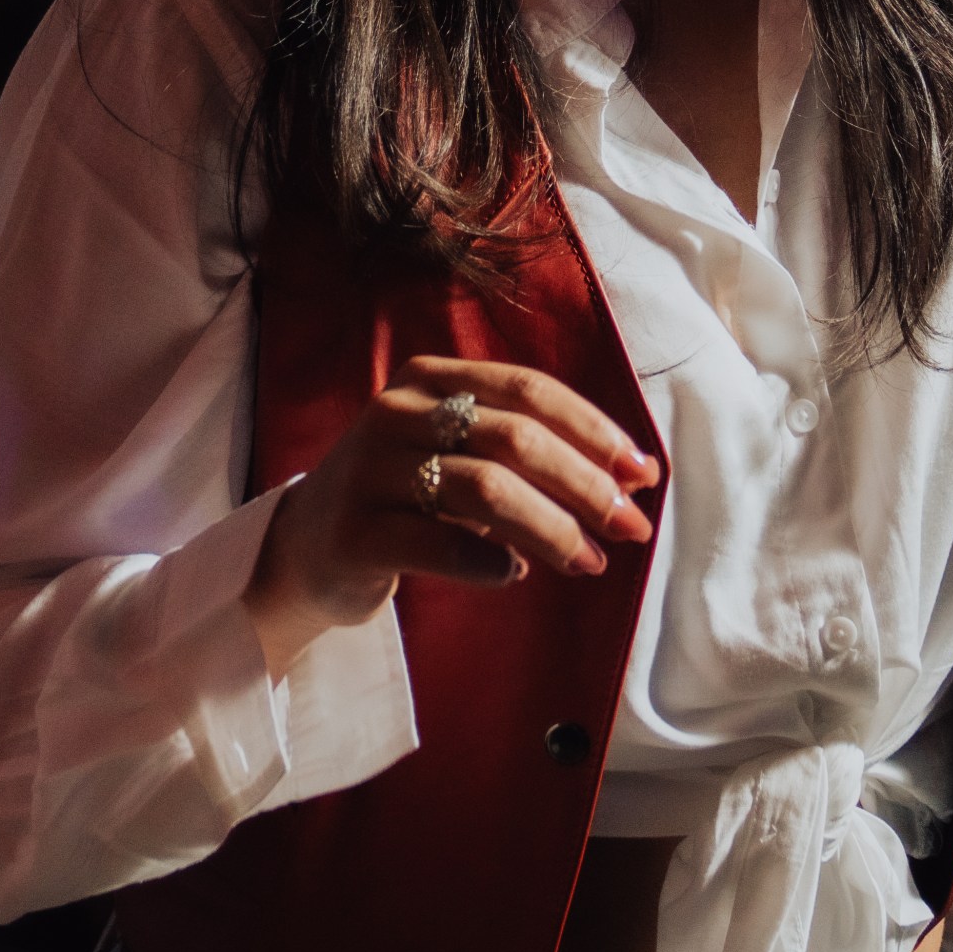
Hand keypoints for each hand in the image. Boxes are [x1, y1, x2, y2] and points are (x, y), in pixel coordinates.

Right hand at [243, 356, 655, 665]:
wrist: (309, 548)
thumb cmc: (411, 498)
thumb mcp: (462, 454)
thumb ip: (534, 453)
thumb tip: (635, 478)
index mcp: (429, 378)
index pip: (530, 390)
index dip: (595, 431)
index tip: (643, 475)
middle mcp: (396, 412)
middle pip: (514, 438)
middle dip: (586, 484)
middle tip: (632, 526)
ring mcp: (369, 470)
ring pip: (484, 488)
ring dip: (553, 527)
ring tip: (589, 560)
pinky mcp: (355, 533)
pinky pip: (441, 545)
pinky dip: (492, 561)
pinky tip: (516, 572)